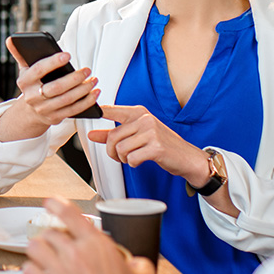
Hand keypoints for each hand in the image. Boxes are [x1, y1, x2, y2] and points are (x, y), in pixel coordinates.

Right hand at [7, 37, 100, 127]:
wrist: (29, 111)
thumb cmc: (32, 84)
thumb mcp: (24, 70)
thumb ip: (20, 54)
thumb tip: (11, 39)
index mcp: (25, 81)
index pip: (38, 70)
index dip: (53, 62)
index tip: (68, 55)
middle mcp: (33, 97)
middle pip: (55, 88)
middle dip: (73, 79)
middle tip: (87, 69)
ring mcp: (44, 109)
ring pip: (66, 100)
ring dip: (83, 90)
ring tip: (94, 79)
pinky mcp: (55, 118)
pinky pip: (73, 111)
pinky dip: (86, 102)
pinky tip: (95, 93)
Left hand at [24, 197, 160, 273]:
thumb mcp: (142, 272)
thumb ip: (133, 259)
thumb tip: (132, 261)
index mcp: (95, 244)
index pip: (69, 213)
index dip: (56, 203)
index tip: (50, 202)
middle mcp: (74, 253)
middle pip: (50, 232)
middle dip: (52, 236)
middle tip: (55, 242)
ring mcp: (60, 272)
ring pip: (35, 248)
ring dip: (38, 249)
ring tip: (42, 254)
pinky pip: (28, 272)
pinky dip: (30, 270)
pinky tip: (36, 273)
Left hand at [87, 105, 207, 182]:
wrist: (186, 157)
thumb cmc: (161, 145)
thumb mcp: (137, 136)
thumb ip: (113, 134)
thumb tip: (92, 134)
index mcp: (138, 112)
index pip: (112, 109)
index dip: (98, 111)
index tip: (88, 110)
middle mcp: (144, 119)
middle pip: (113, 136)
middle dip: (112, 151)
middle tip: (120, 156)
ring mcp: (151, 132)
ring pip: (121, 148)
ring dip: (123, 159)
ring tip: (133, 157)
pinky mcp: (156, 147)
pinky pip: (131, 158)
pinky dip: (133, 163)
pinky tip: (141, 160)